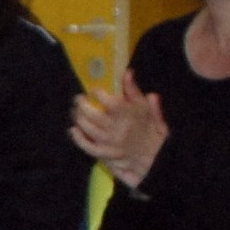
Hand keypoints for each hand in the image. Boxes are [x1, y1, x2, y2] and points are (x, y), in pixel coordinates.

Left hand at [70, 72, 166, 189]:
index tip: (93, 90)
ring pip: (89, 130)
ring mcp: (111, 143)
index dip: (99, 94)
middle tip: (78, 99)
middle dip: (82, 105)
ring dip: (79, 119)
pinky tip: (73, 130)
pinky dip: (79, 139)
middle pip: (95, 116)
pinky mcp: (106, 154)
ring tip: (75, 111)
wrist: (156, 157)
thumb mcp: (147, 108)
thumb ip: (134, 91)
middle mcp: (119, 129)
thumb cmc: (150, 130)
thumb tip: (127, 72)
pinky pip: (89, 147)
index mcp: (130, 115)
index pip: (111, 102)